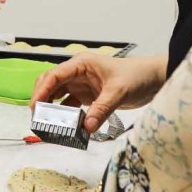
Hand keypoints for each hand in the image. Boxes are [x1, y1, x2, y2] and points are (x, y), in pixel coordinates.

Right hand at [30, 53, 167, 132]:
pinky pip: (70, 105)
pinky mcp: (87, 96)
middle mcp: (77, 73)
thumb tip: (85, 128)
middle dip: (42, 99)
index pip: (54, 75)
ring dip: (52, 109)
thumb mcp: (118, 92)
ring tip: (47, 124)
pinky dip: (65, 115)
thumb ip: (101, 110)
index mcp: (81, 64)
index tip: (35, 107)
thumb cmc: (137, 76)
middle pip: (50, 84)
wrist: (155, 79)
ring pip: (58, 96)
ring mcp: (81, 84)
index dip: (42, 90)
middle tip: (38, 118)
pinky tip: (65, 125)